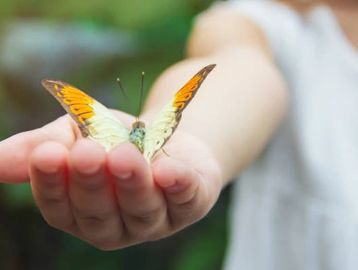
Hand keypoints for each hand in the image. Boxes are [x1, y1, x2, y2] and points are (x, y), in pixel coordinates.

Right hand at [0, 114, 221, 249]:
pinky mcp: (190, 203)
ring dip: (133, 183)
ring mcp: (155, 219)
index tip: (46, 154)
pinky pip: (185, 199)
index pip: (60, 209)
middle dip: (92, 184)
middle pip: (100, 215)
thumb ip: (44, 146)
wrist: (166, 136)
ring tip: (124, 154)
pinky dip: (178, 185)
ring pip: (142, 210)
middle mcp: (117, 224)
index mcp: (83, 211)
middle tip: (86, 152)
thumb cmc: (115, 138)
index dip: (51, 184)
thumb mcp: (78, 133)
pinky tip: (170, 170)